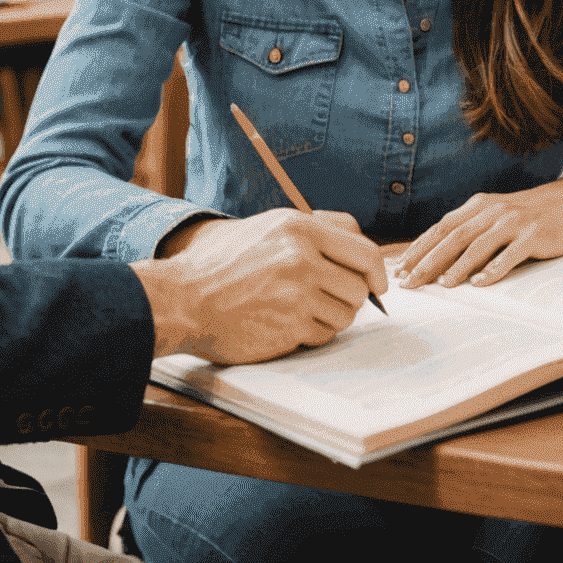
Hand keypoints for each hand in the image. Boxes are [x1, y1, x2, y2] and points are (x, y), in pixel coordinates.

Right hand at [130, 210, 388, 365]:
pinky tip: (286, 323)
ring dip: (330, 317)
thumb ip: (315, 229)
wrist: (185, 298)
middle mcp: (301, 257)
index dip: (377, 271)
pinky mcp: (289, 327)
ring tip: (300, 310)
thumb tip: (360, 245)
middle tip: (326, 298)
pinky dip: (312, 334)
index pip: (364, 250)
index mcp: (298, 227)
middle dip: (349, 297)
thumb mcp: (268, 227)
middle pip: (359, 286)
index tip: (377, 285)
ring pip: (346, 314)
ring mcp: (296, 294)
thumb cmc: (224, 263)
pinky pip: (324, 335)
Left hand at [392, 177, 562, 289]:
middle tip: (411, 282)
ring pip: (478, 245)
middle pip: (453, 237)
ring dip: (458, 266)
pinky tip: (481, 283)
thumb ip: (467, 231)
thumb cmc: (522, 216)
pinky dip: (494, 268)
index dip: (419, 248)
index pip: (440, 228)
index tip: (400, 269)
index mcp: (476, 206)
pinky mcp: (533, 235)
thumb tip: (434, 256)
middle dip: (428, 261)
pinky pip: (511, 253)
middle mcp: (490, 211)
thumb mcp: (491, 216)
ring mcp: (512, 222)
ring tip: (443, 285)